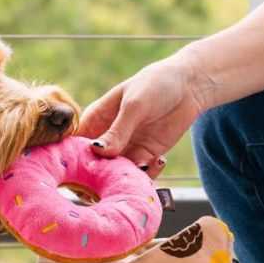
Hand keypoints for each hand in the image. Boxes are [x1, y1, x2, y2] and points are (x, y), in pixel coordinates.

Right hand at [77, 51, 210, 177]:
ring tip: (144, 167)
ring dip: (126, 178)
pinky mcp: (142, 158)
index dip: (72, 161)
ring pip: (113, 177)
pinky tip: (159, 160)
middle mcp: (105, 139)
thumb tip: (98, 151)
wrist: (191, 86)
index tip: (84, 171)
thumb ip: (118, 130)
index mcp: (94, 121)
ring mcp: (123, 151)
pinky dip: (147, 177)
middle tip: (117, 177)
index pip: (73, 146)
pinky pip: (137, 177)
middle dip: (99, 178)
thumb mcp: (135, 105)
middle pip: (90, 168)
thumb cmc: (156, 84)